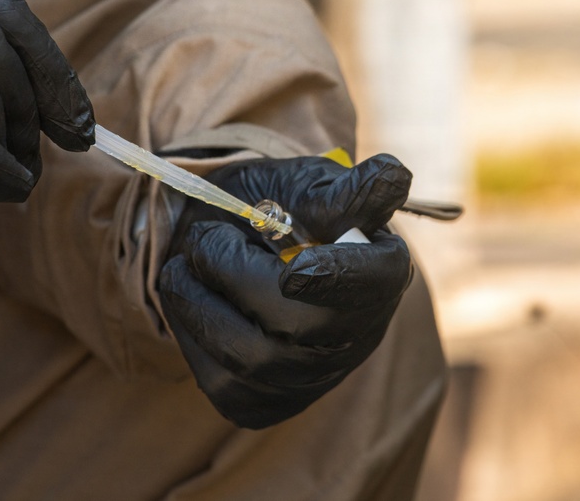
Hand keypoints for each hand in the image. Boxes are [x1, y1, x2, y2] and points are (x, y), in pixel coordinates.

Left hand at [159, 153, 413, 428]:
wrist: (234, 246)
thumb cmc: (280, 209)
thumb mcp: (308, 187)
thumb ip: (344, 189)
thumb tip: (392, 175)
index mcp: (379, 272)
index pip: (375, 282)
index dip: (337, 278)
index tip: (292, 271)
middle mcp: (356, 335)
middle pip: (297, 325)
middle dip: (234, 274)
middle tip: (205, 238)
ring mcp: (312, 377)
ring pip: (249, 357)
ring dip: (199, 298)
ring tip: (187, 262)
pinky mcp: (266, 404)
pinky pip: (219, 380)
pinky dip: (190, 330)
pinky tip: (193, 299)